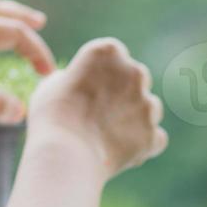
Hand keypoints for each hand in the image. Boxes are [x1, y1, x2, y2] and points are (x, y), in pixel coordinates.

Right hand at [26, 37, 167, 175]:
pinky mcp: (153, 135)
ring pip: (149, 107)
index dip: (99, 70)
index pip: (112, 53)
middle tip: (97, 110)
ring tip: (106, 134)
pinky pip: (154, 137)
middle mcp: (134, 72)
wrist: (65, 154)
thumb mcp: (53, 84)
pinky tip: (119, 150)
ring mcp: (148, 105)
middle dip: (122, 91)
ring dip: (134, 116)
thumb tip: (81, 85)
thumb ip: (75, 78)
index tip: (86, 84)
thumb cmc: (53, 115)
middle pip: (135, 77)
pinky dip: (141, 143)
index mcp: (108, 52)